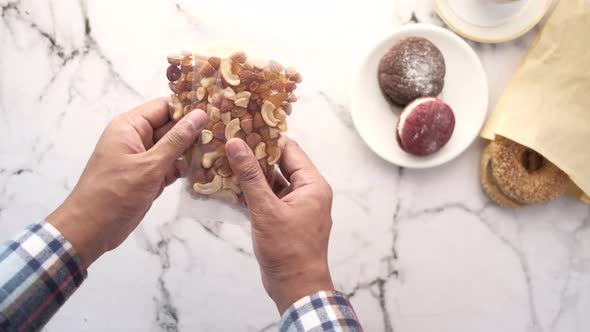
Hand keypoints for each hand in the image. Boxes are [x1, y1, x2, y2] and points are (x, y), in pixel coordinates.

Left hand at [47, 98, 207, 266]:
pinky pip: (169, 167)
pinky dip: (183, 170)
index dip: (188, 108)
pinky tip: (205, 171)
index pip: (164, 107)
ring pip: (173, 148)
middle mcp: (136, 139)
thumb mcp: (150, 165)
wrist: (91, 230)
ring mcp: (142, 159)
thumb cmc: (114, 193)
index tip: (217, 110)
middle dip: (194, 132)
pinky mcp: (147, 177)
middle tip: (225, 133)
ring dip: (191, 153)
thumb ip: (177, 140)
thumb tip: (200, 115)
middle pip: (171, 127)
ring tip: (220, 152)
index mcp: (130, 127)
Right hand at [225, 138, 334, 313]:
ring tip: (223, 162)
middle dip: (254, 157)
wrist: (296, 288)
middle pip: (279, 165)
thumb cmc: (288, 251)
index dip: (265, 139)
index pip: (289, 150)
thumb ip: (250, 176)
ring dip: (250, 176)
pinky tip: (228, 188)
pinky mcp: (284, 219)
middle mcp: (307, 192)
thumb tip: (236, 144)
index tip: (241, 129)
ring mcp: (296, 207)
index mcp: (312, 185)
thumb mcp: (266, 209)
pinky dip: (251, 194)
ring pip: (271, 182)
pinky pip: (268, 199)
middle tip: (228, 144)